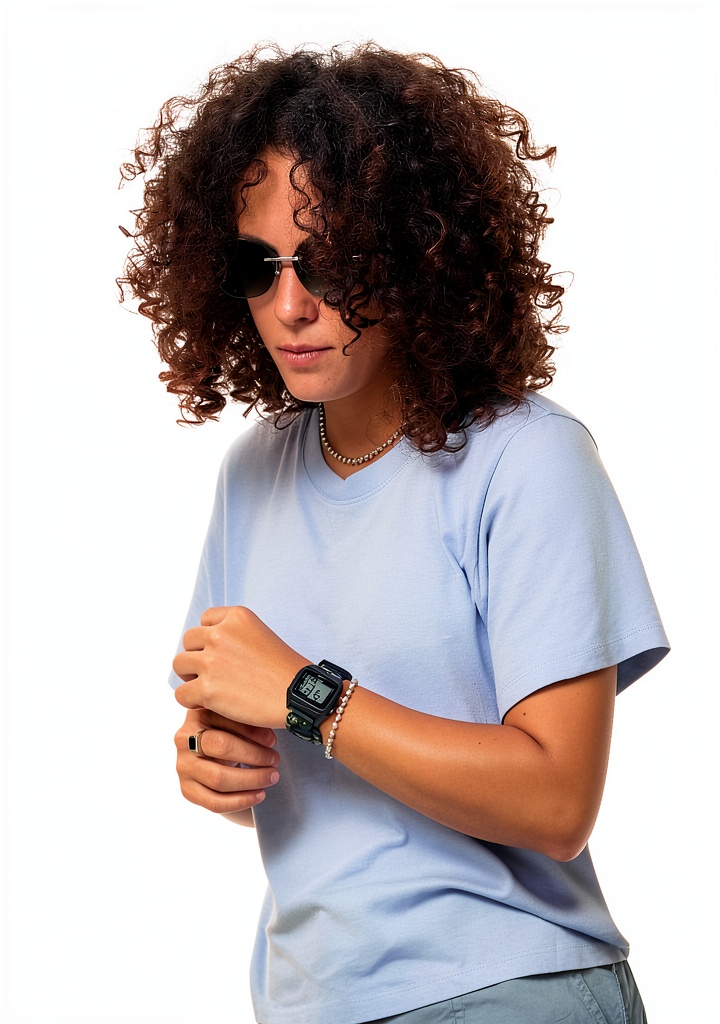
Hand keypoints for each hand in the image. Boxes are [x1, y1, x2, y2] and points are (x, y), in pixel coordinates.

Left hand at [173, 605, 308, 727]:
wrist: (298, 695)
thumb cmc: (284, 670)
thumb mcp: (261, 634)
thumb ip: (234, 633)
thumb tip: (207, 646)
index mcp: (236, 617)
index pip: (205, 620)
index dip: (209, 639)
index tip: (221, 654)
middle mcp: (220, 633)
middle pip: (188, 641)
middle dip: (197, 657)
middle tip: (213, 674)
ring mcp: (212, 661)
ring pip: (179, 665)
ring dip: (190, 677)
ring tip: (208, 688)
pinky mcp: (207, 689)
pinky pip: (181, 693)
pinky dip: (191, 701)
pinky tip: (208, 704)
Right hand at [175, 708, 280, 813]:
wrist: (211, 751)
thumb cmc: (229, 730)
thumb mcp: (236, 717)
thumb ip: (248, 719)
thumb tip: (271, 738)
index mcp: (196, 714)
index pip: (226, 721)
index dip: (252, 731)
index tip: (273, 740)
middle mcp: (184, 740)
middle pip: (222, 747)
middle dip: (254, 756)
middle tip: (274, 760)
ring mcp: (183, 766)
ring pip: (218, 779)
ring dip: (251, 780)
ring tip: (271, 777)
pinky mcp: (187, 789)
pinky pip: (214, 802)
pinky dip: (240, 801)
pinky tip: (259, 795)